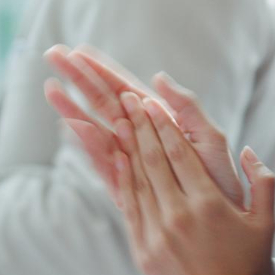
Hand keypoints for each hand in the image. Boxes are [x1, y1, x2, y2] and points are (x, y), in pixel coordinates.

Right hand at [43, 46, 243, 207]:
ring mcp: (129, 160)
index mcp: (159, 120)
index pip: (123, 87)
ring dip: (73, 107)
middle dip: (78, 78)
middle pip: (102, 101)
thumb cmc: (221, 179)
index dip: (100, 69)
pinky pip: (103, 161)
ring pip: (96, 128)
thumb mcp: (210, 138)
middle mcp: (139, 137)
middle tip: (52, 55)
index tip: (76, 50)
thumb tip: (158, 77)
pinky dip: (88, 144)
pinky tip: (72, 126)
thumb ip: (188, 108)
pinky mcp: (126, 186)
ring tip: (50, 89)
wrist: (224, 223)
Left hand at [110, 92, 274, 274]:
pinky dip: (123, 181)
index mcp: (208, 204)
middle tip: (127, 99)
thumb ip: (262, 180)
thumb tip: (249, 150)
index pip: (179, 153)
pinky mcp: (144, 252)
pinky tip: (119, 161)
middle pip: (153, 160)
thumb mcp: (266, 222)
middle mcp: (178, 216)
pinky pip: (130, 208)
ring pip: (138, 180)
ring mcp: (157, 235)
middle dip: (139, 126)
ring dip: (126, 147)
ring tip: (118, 120)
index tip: (150, 101)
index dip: (161, 124)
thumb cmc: (250, 268)